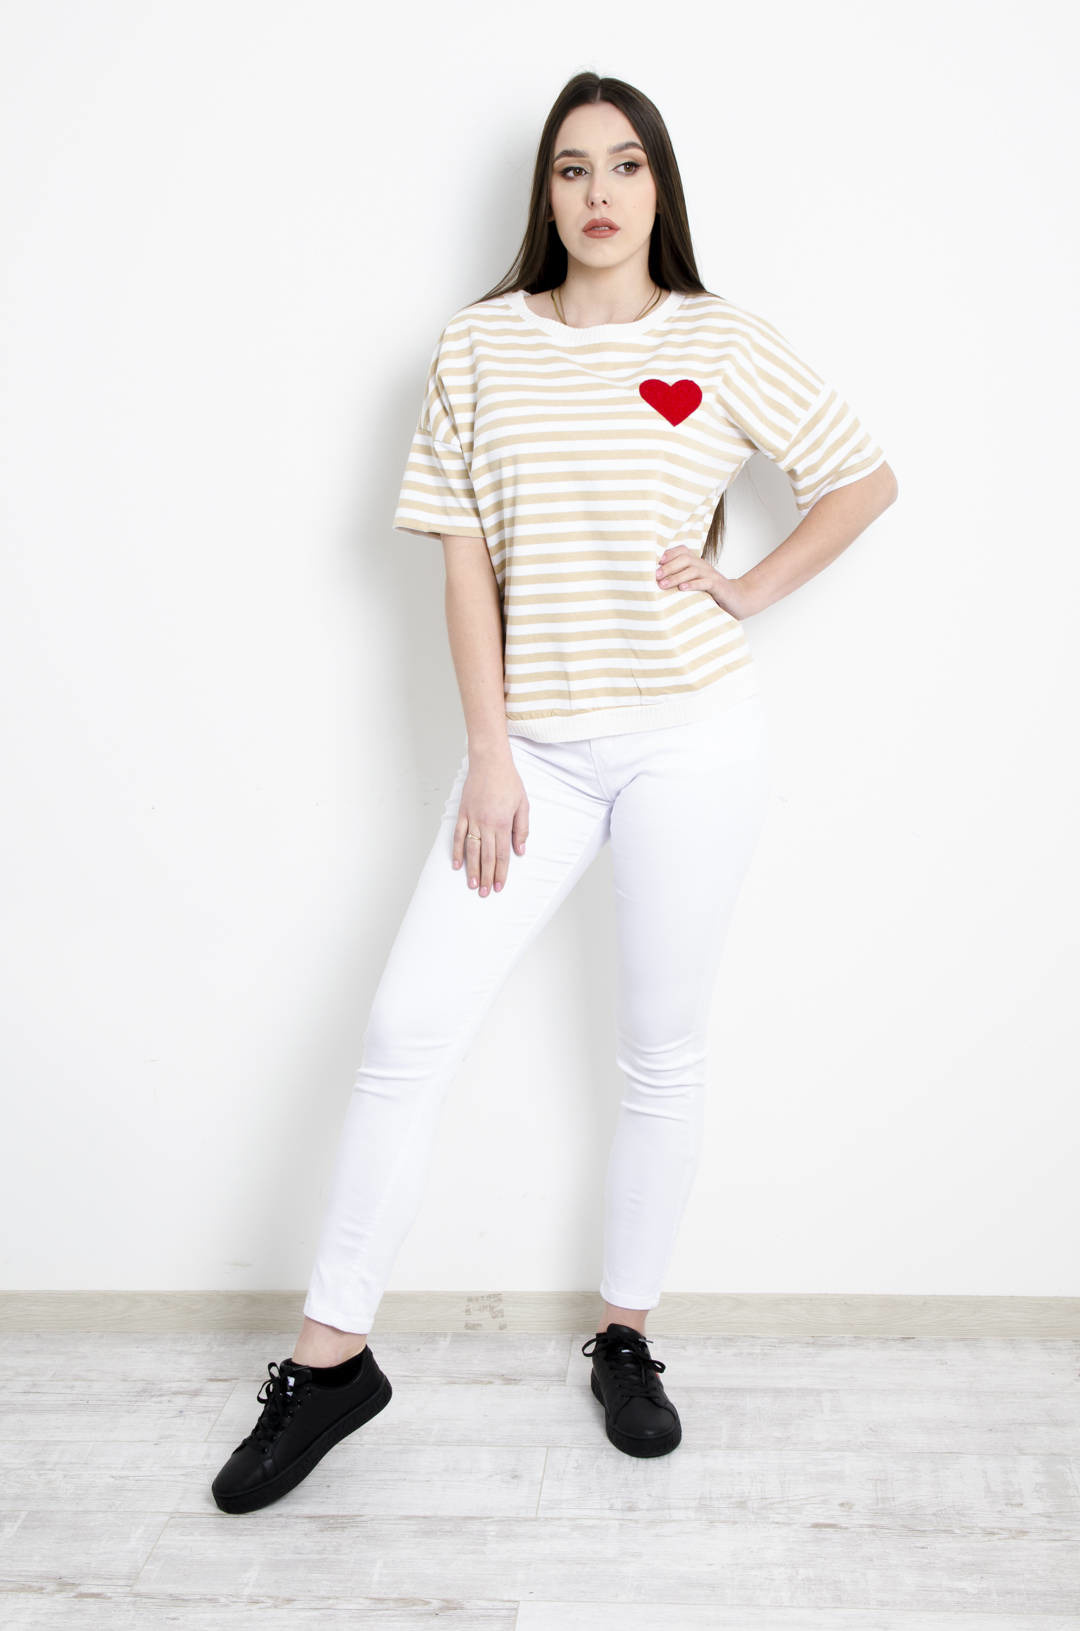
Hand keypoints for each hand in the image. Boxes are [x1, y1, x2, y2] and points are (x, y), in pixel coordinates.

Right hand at [452, 754, 528, 896]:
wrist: (489, 762)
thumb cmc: (508, 781)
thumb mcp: (523, 805)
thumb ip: (521, 829)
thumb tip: (520, 851)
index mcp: (502, 823)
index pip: (502, 854)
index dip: (500, 872)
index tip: (499, 886)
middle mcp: (486, 824)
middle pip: (486, 856)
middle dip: (486, 877)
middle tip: (483, 893)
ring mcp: (472, 819)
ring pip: (471, 850)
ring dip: (471, 869)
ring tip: (471, 885)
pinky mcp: (462, 813)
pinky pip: (458, 836)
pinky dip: (457, 851)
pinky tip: (456, 864)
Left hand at [655, 547, 761, 620]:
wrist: (738, 599)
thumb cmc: (713, 593)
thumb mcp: (696, 584)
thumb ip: (682, 580)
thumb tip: (658, 582)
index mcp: (697, 563)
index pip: (683, 551)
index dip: (670, 554)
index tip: (657, 562)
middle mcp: (704, 566)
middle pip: (685, 559)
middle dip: (669, 567)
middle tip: (656, 576)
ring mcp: (711, 575)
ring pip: (692, 570)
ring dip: (676, 577)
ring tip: (663, 585)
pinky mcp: (718, 586)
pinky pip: (705, 582)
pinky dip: (693, 585)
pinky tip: (682, 589)